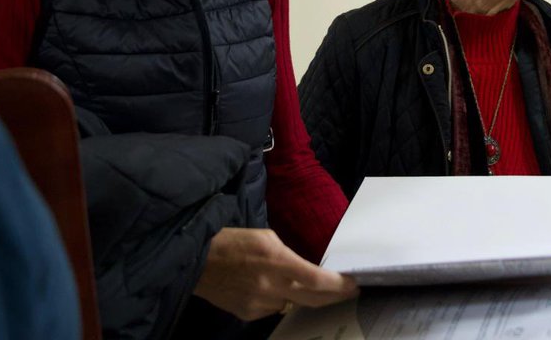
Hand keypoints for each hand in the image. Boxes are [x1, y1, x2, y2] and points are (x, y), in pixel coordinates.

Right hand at [193, 227, 358, 320]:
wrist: (197, 261)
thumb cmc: (232, 241)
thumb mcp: (266, 237)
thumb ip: (288, 256)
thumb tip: (305, 270)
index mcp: (277, 261)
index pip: (317, 281)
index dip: (339, 286)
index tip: (354, 284)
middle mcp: (271, 286)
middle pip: (313, 299)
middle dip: (334, 296)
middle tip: (348, 291)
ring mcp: (260, 304)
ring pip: (293, 304)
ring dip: (303, 296)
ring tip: (304, 284)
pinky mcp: (248, 314)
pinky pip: (274, 309)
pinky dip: (279, 299)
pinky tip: (270, 287)